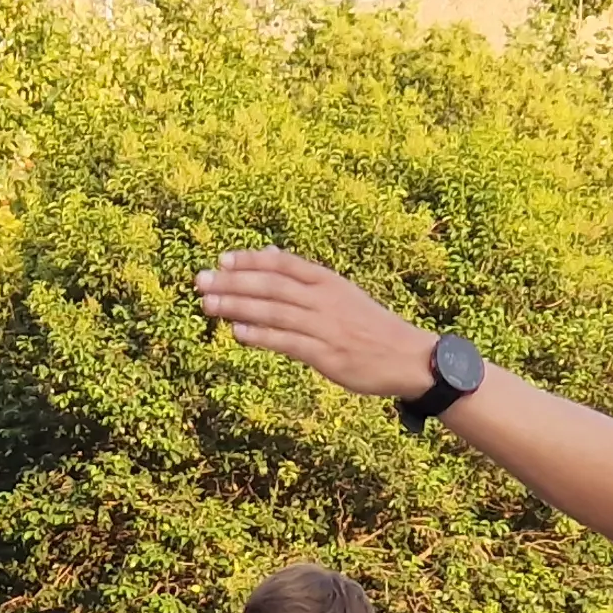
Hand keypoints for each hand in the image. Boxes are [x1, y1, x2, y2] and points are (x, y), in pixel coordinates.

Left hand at [194, 250, 440, 399]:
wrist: (411, 359)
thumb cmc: (371, 327)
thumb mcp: (341, 294)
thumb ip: (305, 278)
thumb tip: (269, 253)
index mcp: (329, 282)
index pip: (284, 264)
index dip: (252, 260)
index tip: (223, 260)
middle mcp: (325, 300)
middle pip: (272, 285)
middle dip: (233, 282)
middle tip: (201, 280)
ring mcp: (325, 327)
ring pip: (273, 312)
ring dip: (238, 307)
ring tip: (208, 304)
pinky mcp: (326, 355)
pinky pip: (286, 342)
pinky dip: (260, 336)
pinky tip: (237, 332)